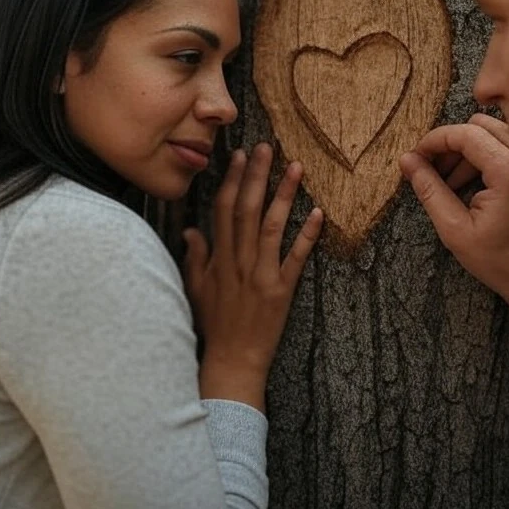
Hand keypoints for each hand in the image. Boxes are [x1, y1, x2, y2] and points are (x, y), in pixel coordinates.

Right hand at [183, 143, 322, 411]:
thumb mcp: (197, 289)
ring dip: (283, 196)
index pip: (223, 210)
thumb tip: (190, 230)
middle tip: (266, 147)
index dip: (230, 180)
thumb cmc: (216, 325)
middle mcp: (239, 262)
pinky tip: (318, 213)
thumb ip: (196, 257)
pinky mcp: (282, 290)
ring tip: (295, 168)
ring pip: (271, 227)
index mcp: (219, 258)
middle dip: (256, 176)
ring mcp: (261, 275)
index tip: (238, 156)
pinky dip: (306, 235)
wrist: (233, 360)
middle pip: (246, 210)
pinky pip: (296, 258)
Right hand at [400, 114, 508, 324]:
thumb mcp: (454, 230)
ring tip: (449, 182)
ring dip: (467, 150)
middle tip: (431, 170)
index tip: (416, 157)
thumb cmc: (500, 262)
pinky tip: (470, 185)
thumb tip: (407, 161)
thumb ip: (429, 190)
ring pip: (495, 133)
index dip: (434, 141)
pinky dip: (485, 157)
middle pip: (480, 127)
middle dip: (450, 144)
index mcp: (508, 172)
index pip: (465, 133)